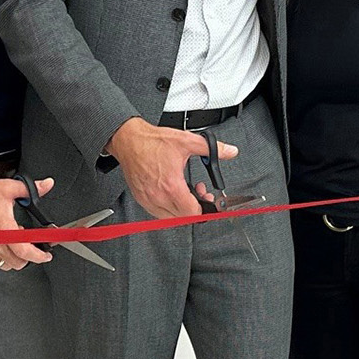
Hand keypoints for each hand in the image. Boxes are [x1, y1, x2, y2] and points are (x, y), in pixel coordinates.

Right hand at [0, 176, 53, 270]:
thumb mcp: (6, 187)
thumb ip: (29, 189)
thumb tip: (45, 185)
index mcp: (4, 230)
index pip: (26, 251)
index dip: (39, 256)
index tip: (46, 255)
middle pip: (17, 262)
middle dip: (28, 256)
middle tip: (30, 244)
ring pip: (4, 265)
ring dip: (13, 258)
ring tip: (14, 244)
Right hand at [108, 117, 235, 218]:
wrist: (129, 140)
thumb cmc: (152, 142)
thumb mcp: (187, 142)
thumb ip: (211, 149)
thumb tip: (229, 151)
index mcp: (171, 186)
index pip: (192, 213)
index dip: (204, 208)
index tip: (208, 200)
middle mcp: (158, 196)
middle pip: (183, 218)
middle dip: (195, 207)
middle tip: (199, 193)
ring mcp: (148, 200)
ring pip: (170, 218)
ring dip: (181, 209)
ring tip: (186, 192)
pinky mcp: (141, 199)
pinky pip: (158, 213)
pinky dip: (168, 208)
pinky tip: (173, 193)